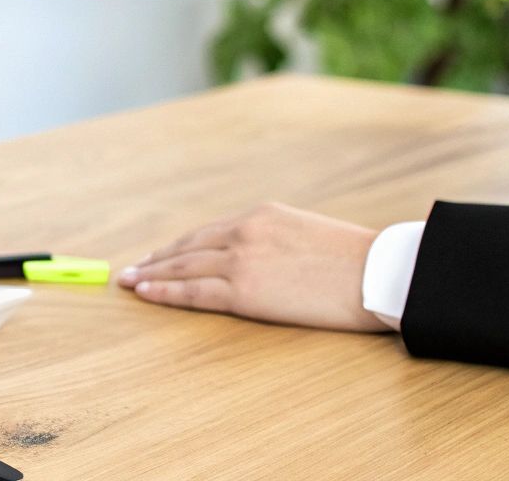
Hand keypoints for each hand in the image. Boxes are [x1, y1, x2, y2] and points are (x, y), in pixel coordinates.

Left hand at [117, 202, 389, 332]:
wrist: (378, 273)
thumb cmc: (354, 260)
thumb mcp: (306, 233)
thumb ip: (275, 240)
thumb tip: (260, 259)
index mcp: (260, 214)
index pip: (207, 232)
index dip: (180, 246)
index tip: (160, 254)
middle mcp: (244, 231)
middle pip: (188, 247)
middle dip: (157, 259)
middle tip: (133, 269)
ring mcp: (241, 260)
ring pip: (183, 268)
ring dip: (152, 274)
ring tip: (130, 282)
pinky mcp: (244, 291)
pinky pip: (194, 292)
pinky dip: (165, 292)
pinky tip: (147, 293)